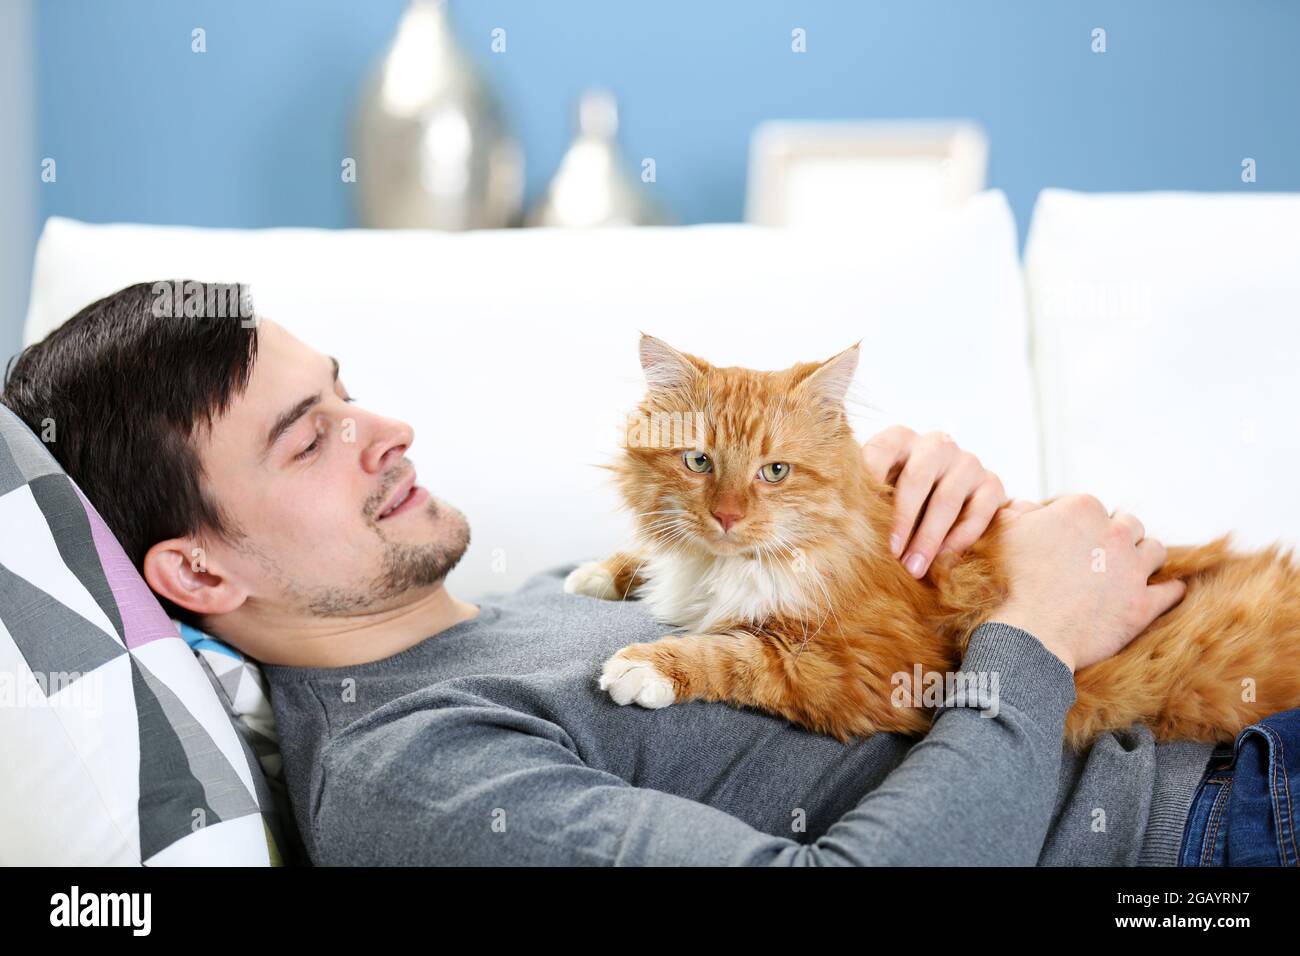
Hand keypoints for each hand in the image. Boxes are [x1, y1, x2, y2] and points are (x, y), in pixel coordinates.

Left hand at [862, 425, 1008, 578]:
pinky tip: (944, 560)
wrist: (947, 498)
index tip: (859, 522)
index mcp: (898, 438)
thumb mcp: (878, 492)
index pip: (878, 453)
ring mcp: (966, 461)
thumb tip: (839, 531)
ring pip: (948, 498)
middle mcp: (934, 443)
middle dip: (902, 521)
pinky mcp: (992, 482)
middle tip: (892, 555)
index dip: (869, 487)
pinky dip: (960, 538)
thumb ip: (863, 500)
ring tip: (914, 568)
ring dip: (929, 538)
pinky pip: (979, 511)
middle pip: (917, 477)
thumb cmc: (898, 496)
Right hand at [985, 496, 1186, 672]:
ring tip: (1130, 569)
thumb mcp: (1004, 534)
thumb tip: (1025, 506)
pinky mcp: (1144, 604)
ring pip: (1154, 551)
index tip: (1074, 538)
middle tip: (1102, 553)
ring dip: (1144, 557)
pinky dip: (1168, 590)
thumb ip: (1017, 512)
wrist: (1030, 634)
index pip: (1094, 507)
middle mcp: (1115, 533)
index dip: (1083, 524)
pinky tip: (1164, 591)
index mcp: (1083, 510)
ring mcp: (1133, 569)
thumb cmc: (1011, 581)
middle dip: (1117, 536)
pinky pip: (1170, 591)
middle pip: (1129, 524)